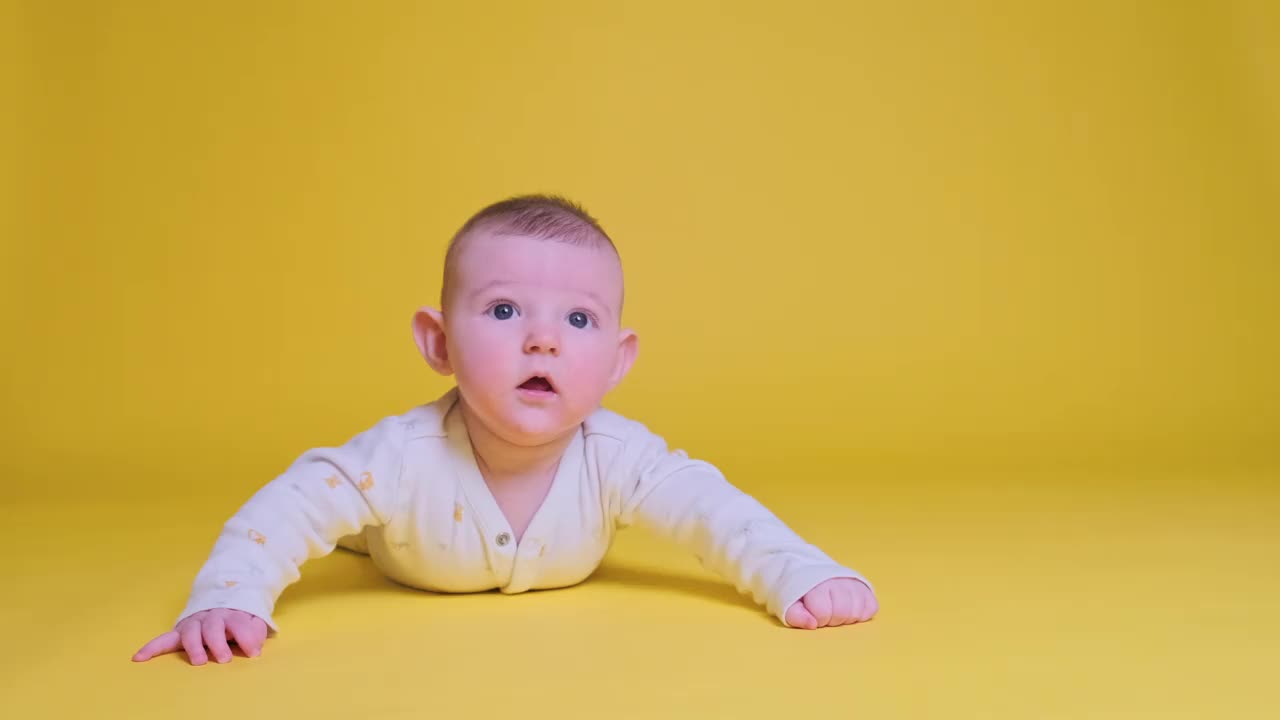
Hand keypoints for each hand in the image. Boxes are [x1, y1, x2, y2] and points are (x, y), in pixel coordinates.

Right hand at [132, 608, 267, 663]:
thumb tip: (254, 645)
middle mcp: (211, 616)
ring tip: (199, 661)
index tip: (254, 652)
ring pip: (191, 632)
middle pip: (213, 626)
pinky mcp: (180, 631)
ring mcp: (194, 623)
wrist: (222, 600)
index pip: (239, 623)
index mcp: (231, 613)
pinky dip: (152, 647)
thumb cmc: (238, 619)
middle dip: (218, 642)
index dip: (247, 636)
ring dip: (194, 646)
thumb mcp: (253, 621)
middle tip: (224, 658)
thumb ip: (255, 631)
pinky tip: (139, 657)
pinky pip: (164, 638)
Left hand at [784, 577, 877, 629]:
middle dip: (833, 619)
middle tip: (826, 613)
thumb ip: (796, 616)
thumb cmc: (801, 594)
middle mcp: (838, 580)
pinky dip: (863, 613)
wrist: (810, 571)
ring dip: (847, 617)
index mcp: (817, 584)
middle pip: (842, 613)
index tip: (814, 614)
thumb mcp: (790, 604)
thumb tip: (812, 624)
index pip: (822, 613)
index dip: (818, 618)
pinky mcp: (866, 587)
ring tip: (837, 611)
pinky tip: (851, 610)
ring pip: (858, 611)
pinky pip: (872, 607)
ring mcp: (854, 583)